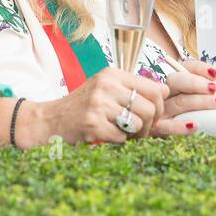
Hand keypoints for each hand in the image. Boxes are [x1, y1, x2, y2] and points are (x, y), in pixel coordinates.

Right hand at [26, 68, 167, 145]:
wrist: (49, 120)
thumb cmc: (82, 107)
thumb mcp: (106, 90)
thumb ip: (133, 89)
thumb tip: (166, 92)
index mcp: (112, 74)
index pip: (154, 88)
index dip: (159, 106)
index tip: (152, 115)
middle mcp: (106, 85)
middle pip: (150, 108)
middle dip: (149, 125)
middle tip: (138, 131)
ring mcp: (98, 104)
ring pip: (138, 124)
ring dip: (134, 135)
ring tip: (122, 133)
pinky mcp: (92, 124)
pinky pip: (121, 138)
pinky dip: (118, 142)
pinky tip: (106, 136)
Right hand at [152, 60, 215, 135]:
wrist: (141, 120)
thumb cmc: (170, 105)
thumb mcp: (183, 90)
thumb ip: (198, 83)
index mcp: (171, 78)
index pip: (185, 67)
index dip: (200, 69)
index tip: (215, 74)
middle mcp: (163, 91)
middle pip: (178, 82)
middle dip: (198, 84)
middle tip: (215, 88)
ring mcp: (159, 109)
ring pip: (179, 102)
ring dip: (201, 102)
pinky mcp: (155, 128)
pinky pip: (167, 127)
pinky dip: (180, 126)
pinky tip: (194, 125)